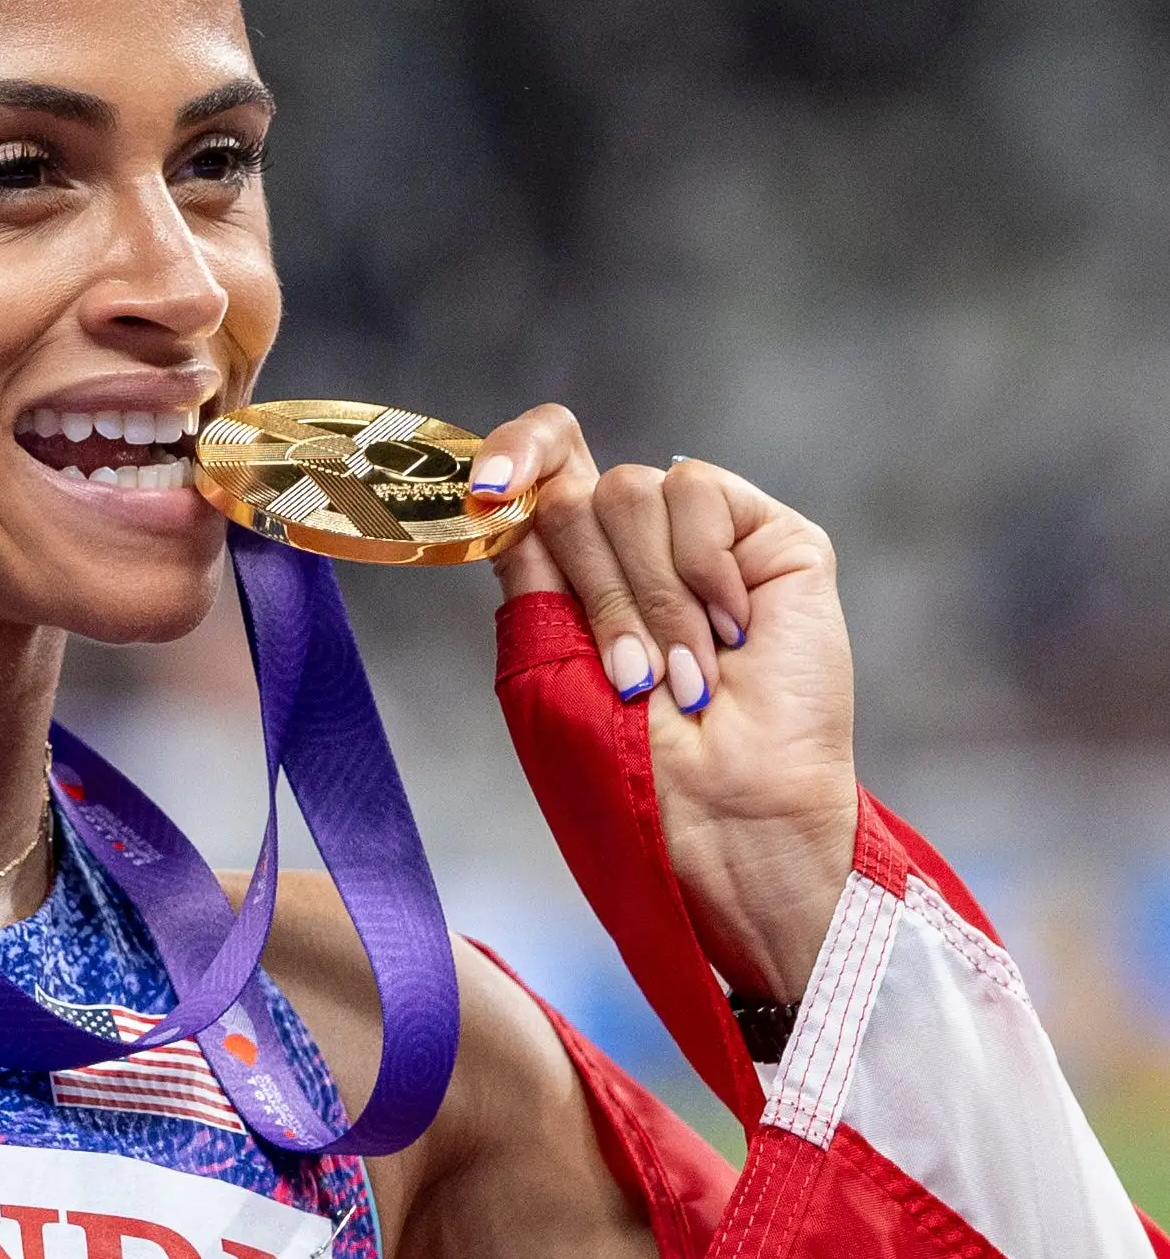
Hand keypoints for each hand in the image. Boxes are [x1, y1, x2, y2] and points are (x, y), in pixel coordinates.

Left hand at [478, 402, 857, 1002]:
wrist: (722, 805)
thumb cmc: (629, 764)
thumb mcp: (546, 661)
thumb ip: (528, 565)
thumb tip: (503, 487)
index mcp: (576, 571)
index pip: (544, 464)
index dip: (513, 453)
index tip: (488, 488)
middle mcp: (638, 544)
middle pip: (576, 492)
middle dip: (592, 589)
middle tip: (629, 673)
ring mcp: (706, 536)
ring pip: (631, 490)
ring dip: (646, 596)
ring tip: (682, 671)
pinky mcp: (769, 535)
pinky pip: (700, 491)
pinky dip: (700, 569)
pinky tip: (731, 631)